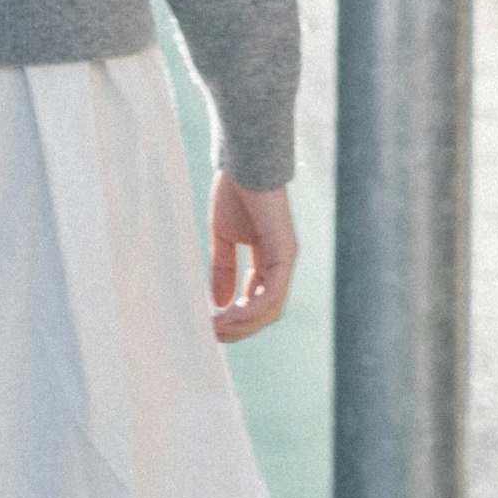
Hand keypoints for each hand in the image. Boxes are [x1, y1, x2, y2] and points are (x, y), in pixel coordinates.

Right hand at [206, 174, 296, 343]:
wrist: (244, 163)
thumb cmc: (235, 192)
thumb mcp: (224, 238)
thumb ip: (224, 269)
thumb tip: (219, 302)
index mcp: (269, 260)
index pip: (258, 300)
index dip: (237, 317)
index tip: (213, 325)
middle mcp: (281, 264)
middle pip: (265, 312)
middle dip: (239, 328)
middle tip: (212, 334)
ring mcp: (285, 260)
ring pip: (270, 309)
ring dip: (242, 324)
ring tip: (216, 328)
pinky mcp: (284, 253)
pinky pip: (271, 293)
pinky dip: (250, 309)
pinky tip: (229, 314)